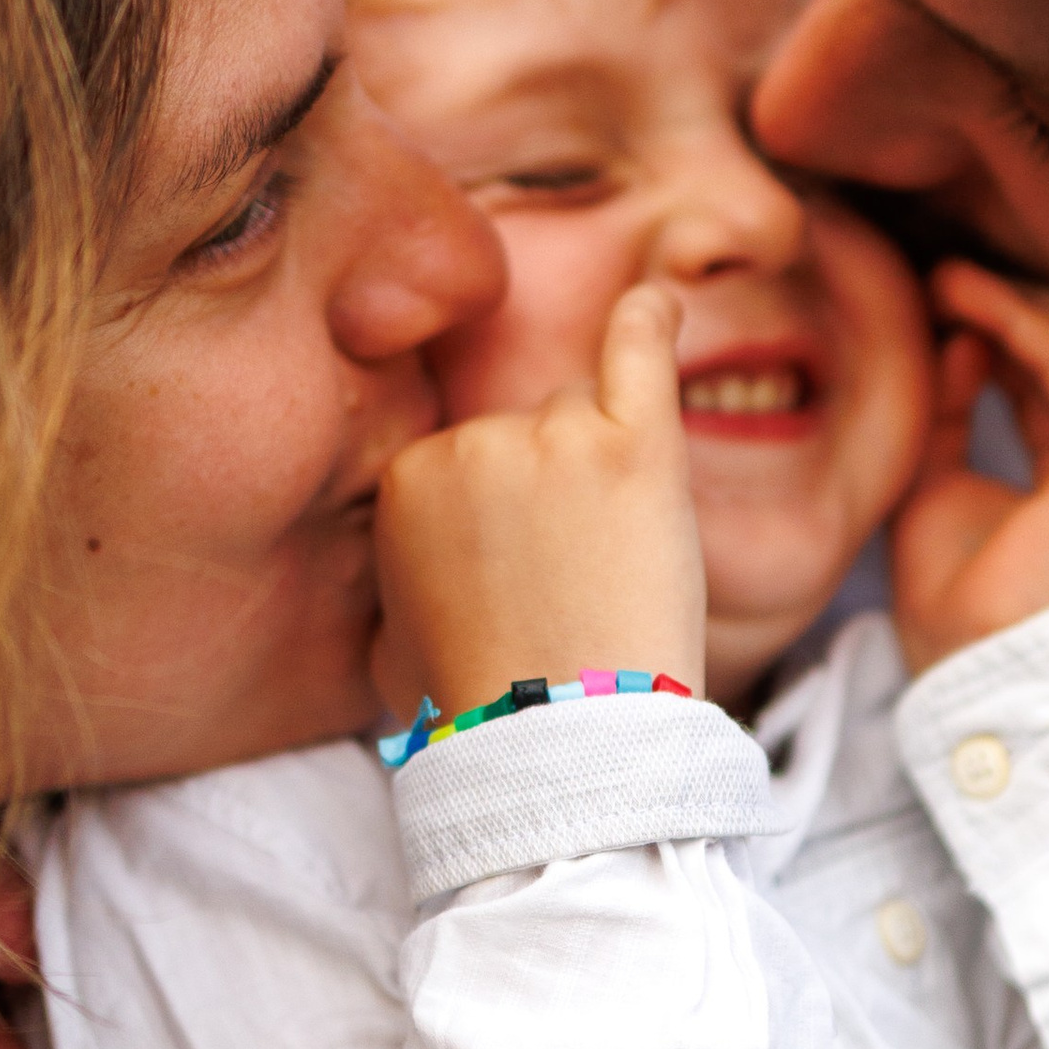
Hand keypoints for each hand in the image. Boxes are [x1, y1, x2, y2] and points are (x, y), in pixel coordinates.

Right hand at [376, 281, 705, 716]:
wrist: (563, 745)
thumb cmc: (481, 709)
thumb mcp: (390, 645)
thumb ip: (395, 576)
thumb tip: (408, 571)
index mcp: (404, 483)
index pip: (466, 459)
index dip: (503, 526)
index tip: (517, 586)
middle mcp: (469, 444)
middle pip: (525, 431)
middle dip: (549, 498)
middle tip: (567, 587)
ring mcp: (552, 438)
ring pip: (582, 415)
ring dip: (601, 473)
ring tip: (610, 567)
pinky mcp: (633, 446)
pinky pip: (640, 351)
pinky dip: (650, 323)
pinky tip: (659, 303)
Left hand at [892, 262, 1048, 672]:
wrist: (981, 677)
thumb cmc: (960, 612)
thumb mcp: (941, 489)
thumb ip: (951, 417)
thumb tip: (958, 343)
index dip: (1010, 335)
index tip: (944, 300)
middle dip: (1021, 307)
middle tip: (946, 277)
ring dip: (1018, 302)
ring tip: (948, 279)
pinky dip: (1021, 320)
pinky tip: (967, 297)